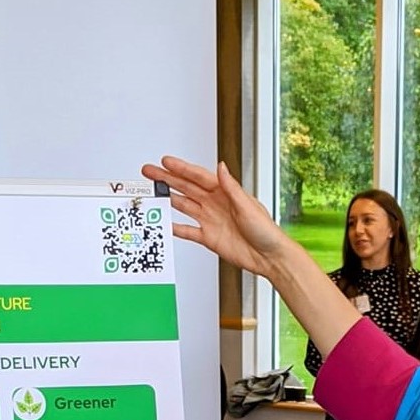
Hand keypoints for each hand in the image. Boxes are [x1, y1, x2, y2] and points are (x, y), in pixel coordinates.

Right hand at [143, 156, 359, 355]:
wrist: (270, 257)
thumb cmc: (265, 231)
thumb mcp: (248, 206)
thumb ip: (231, 187)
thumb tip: (221, 167)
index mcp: (225, 193)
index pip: (198, 177)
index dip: (181, 168)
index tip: (165, 161)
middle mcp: (216, 204)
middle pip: (186, 188)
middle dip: (167, 178)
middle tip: (149, 171)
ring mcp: (211, 220)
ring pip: (184, 205)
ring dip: (168, 197)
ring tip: (153, 191)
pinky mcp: (209, 237)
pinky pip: (188, 231)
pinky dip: (175, 227)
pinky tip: (164, 222)